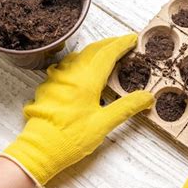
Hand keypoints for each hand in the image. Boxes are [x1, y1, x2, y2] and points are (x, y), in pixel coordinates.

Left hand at [2, 34, 153, 185]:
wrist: (39, 149)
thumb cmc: (70, 138)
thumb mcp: (104, 124)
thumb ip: (126, 107)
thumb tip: (148, 97)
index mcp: (86, 79)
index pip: (107, 53)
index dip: (121, 44)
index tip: (132, 39)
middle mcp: (70, 72)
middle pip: (92, 50)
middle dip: (109, 44)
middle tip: (123, 43)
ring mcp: (56, 77)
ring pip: (78, 55)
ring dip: (94, 51)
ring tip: (106, 54)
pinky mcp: (48, 85)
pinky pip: (66, 65)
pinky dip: (80, 61)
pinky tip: (83, 70)